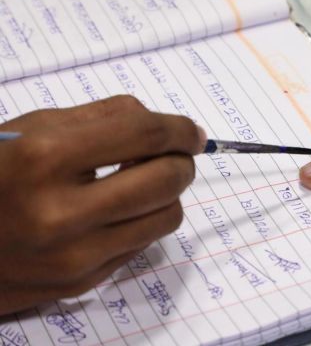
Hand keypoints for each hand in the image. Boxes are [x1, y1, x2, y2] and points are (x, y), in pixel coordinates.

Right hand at [0, 96, 204, 314]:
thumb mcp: (28, 128)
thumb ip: (100, 118)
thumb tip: (163, 124)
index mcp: (43, 158)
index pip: (144, 136)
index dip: (179, 129)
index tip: (192, 132)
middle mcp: (61, 213)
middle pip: (166, 180)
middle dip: (181, 162)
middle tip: (174, 155)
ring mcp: (74, 256)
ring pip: (166, 218)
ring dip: (167, 194)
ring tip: (142, 181)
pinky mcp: (81, 282)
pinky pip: (141, 244)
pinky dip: (142, 220)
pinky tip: (118, 210)